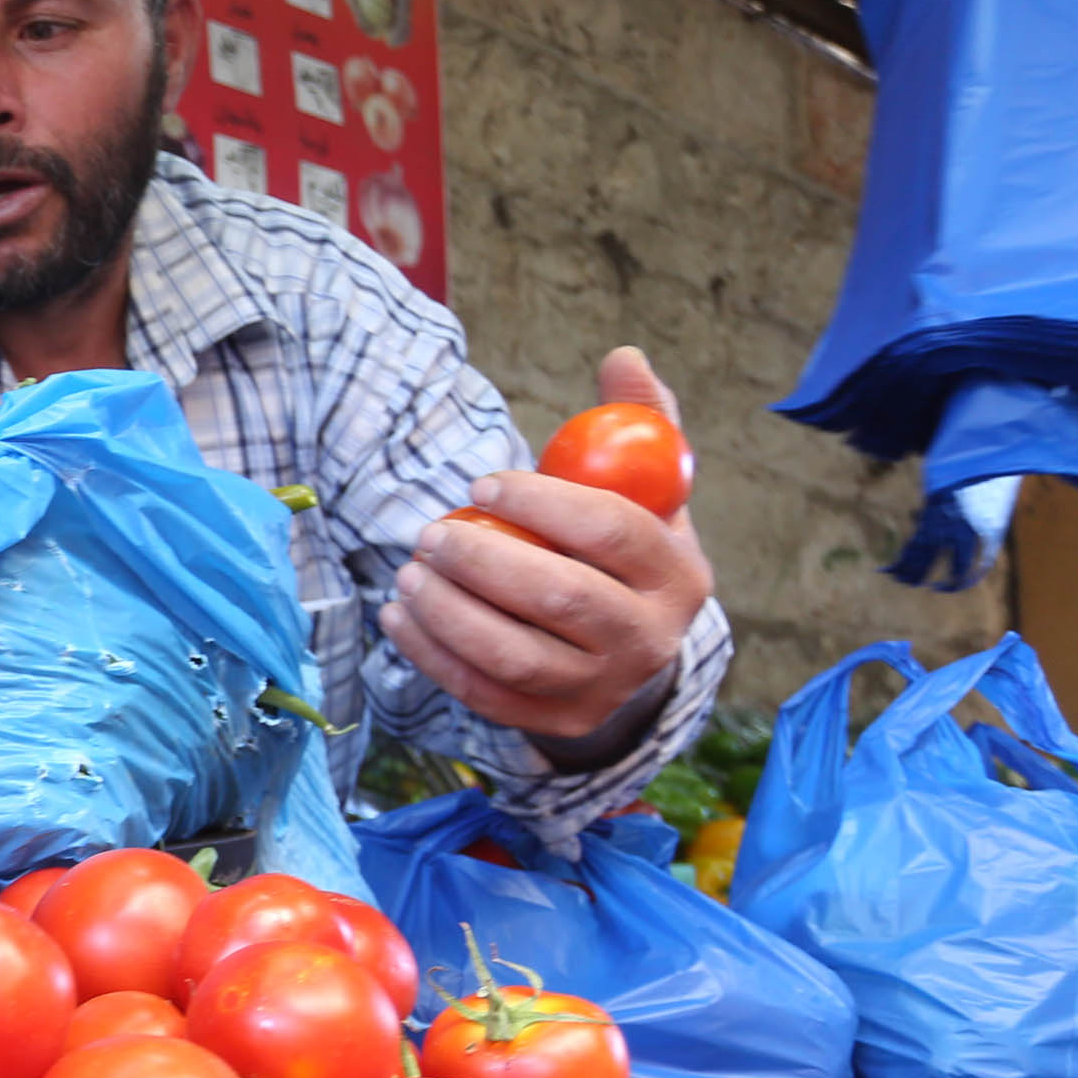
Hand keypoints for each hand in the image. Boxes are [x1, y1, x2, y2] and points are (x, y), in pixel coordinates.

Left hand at [380, 348, 715, 759]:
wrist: (632, 648)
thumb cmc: (627, 550)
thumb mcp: (647, 489)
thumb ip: (637, 422)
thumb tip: (622, 356)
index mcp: (678, 573)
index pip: (612, 532)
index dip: (543, 504)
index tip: (481, 485)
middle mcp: (649, 638)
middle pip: (560, 598)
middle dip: (484, 561)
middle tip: (429, 533)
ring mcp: (602, 688)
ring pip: (515, 655)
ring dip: (449, 613)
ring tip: (408, 574)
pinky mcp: (555, 720)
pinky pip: (485, 694)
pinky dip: (433, 657)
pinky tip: (399, 618)